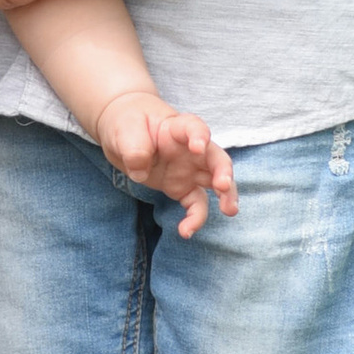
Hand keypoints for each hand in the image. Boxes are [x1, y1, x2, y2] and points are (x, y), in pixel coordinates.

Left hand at [94, 92, 238, 238]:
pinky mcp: (181, 187)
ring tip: (229, 210)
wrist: (123, 132)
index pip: (193, 128)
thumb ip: (134, 148)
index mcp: (176, 128)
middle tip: (223, 186)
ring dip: (226, 196)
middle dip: (224, 171)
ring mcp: (188, 169)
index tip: (198, 146)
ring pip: (215, 182)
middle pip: (215, 157)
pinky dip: (195, 218)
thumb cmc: (128, 122)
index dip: (199, 136)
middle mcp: (189, 150)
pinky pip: (195, 204)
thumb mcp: (124, 130)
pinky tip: (186, 231)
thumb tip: (140, 172)